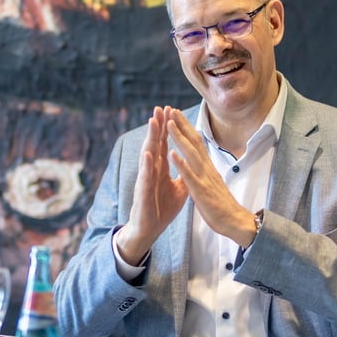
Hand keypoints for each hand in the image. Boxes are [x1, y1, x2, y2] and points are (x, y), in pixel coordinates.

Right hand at [115, 107, 188, 264]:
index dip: (168, 127)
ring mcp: (146, 179)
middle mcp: (151, 170)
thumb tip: (193, 162)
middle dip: (158, 125)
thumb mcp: (179, 190)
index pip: (164, 143)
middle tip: (160, 107)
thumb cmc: (161, 208)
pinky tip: (148, 153)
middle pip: (155, 143)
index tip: (171, 110)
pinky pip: (145, 176)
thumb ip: (184, 174)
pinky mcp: (143, 192)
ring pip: (148, 154)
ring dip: (150, 138)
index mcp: (160, 168)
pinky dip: (147, 164)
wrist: (149, 229)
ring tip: (153, 121)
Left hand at [165, 109, 258, 247]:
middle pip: (194, 142)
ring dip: (180, 138)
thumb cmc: (221, 204)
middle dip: (182, 125)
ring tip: (169, 124)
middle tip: (171, 109)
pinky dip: (180, 164)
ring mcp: (204, 179)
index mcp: (207, 167)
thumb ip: (205, 170)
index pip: (196, 143)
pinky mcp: (201, 192)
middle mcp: (206, 168)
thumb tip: (200, 159)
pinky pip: (189, 176)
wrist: (235, 222)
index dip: (186, 128)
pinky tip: (171, 154)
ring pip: (191, 154)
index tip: (176, 115)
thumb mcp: (211, 183)